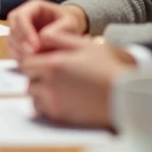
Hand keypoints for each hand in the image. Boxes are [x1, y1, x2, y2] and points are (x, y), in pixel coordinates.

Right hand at [6, 0, 88, 59]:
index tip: (35, 47)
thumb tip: (41, 38)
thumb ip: (59, 29)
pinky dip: (18, 57)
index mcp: (34, 7)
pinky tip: (29, 65)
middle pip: (12, 27)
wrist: (70, 30)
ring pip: (11, 39)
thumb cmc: (70, 23)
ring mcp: (19, 29)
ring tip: (31, 62)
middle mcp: (23, 16)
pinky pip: (12, 49)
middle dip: (20, 43)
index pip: (22, 16)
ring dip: (18, 51)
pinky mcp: (19, 41)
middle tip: (32, 56)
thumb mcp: (70, 23)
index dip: (25, 31)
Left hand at [18, 31, 134, 128]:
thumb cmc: (108, 68)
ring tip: (57, 86)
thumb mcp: (86, 45)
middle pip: (28, 80)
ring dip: (40, 91)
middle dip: (36, 76)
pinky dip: (46, 105)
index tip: (45, 61)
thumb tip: (41, 36)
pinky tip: (62, 98)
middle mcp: (49, 84)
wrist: (125, 97)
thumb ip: (60, 38)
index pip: (26, 63)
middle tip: (52, 74)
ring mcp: (54, 102)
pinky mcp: (60, 116)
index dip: (34, 60)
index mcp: (53, 65)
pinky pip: (42, 110)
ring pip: (33, 96)